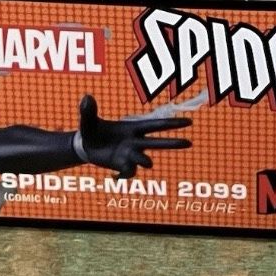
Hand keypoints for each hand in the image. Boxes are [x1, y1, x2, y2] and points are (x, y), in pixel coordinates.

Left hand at [74, 94, 190, 177]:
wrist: (86, 146)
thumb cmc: (91, 129)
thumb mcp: (88, 119)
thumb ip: (88, 110)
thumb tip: (86, 97)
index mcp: (132, 127)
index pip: (155, 125)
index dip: (172, 123)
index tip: (189, 122)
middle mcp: (135, 141)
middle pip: (158, 142)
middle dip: (173, 143)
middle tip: (189, 143)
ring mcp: (130, 155)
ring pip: (144, 159)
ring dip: (145, 160)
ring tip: (146, 162)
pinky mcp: (122, 166)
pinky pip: (129, 172)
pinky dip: (125, 175)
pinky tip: (114, 177)